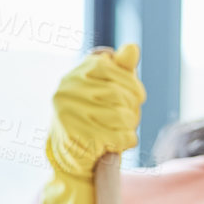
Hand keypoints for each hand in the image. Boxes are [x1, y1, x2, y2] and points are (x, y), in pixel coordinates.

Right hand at [46, 43, 145, 179]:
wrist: (72, 155)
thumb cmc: (95, 116)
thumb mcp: (108, 87)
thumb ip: (120, 68)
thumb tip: (132, 48)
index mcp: (73, 75)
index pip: (109, 66)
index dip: (131, 83)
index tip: (138, 97)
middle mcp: (65, 92)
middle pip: (118, 94)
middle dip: (132, 108)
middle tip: (131, 118)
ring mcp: (67, 116)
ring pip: (120, 116)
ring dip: (130, 126)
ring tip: (125, 130)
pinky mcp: (75, 140)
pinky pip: (116, 137)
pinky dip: (125, 141)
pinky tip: (120, 142)